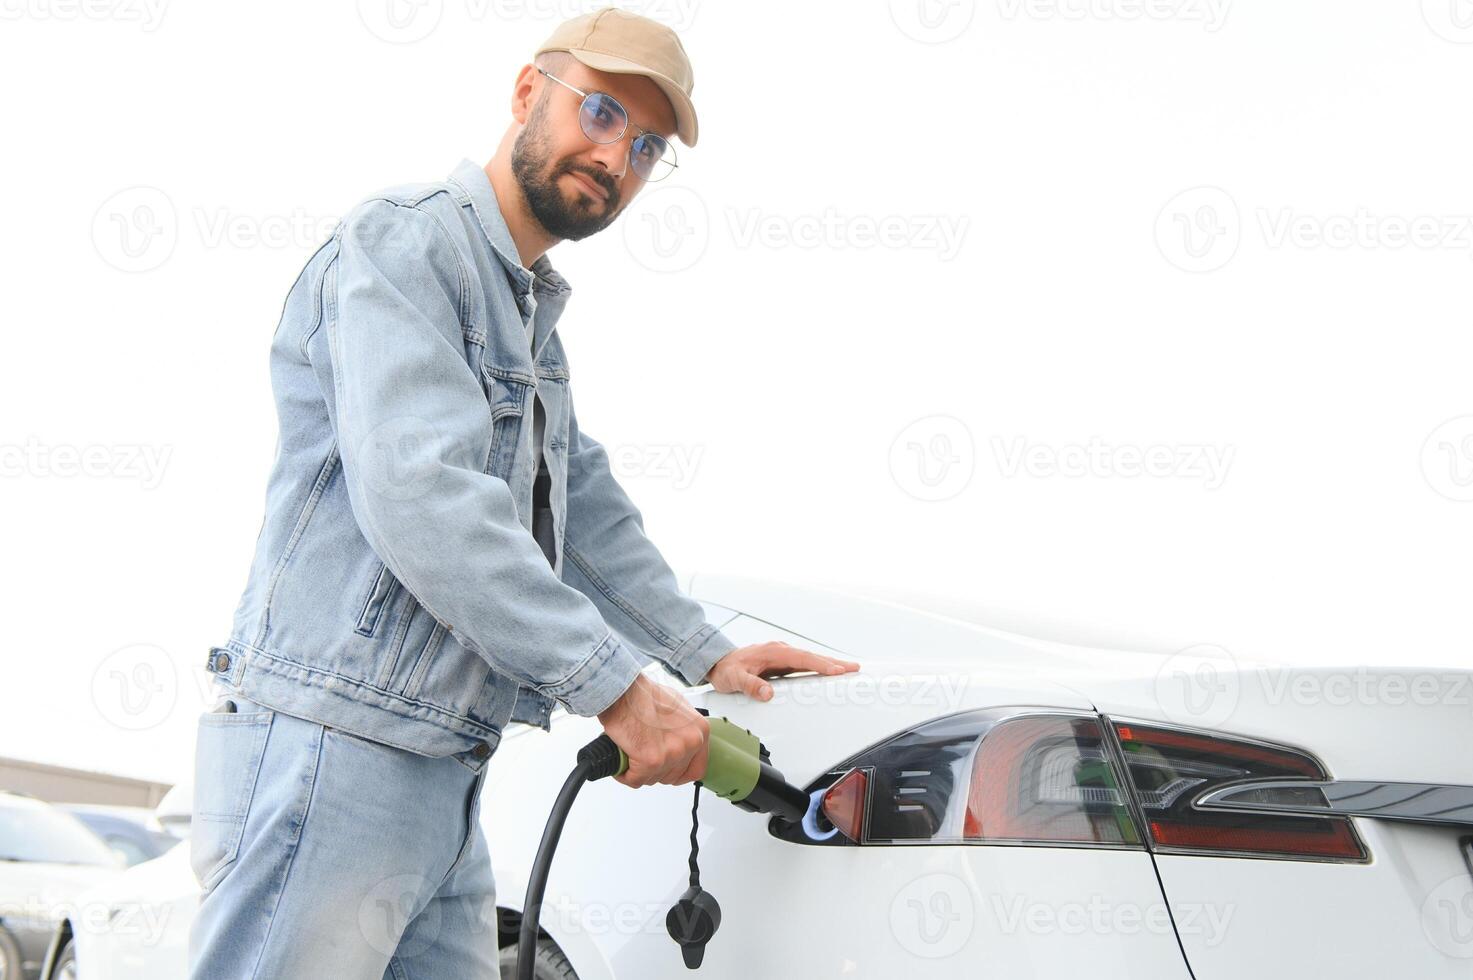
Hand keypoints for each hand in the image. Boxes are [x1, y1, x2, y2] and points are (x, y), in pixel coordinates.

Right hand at [597, 674, 709, 788]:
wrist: (623, 691)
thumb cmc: (643, 694)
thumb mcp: (676, 708)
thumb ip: (683, 730)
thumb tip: (676, 742)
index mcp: (700, 730)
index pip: (697, 769)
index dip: (678, 772)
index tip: (668, 770)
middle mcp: (690, 742)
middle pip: (673, 776)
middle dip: (655, 770)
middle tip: (643, 755)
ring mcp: (672, 753)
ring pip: (653, 779)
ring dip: (639, 771)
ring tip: (631, 752)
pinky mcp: (651, 761)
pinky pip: (635, 780)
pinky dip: (625, 774)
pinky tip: (622, 759)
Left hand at [705, 641, 860, 701]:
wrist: (716, 663)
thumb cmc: (726, 670)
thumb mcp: (734, 679)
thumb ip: (750, 686)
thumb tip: (768, 693)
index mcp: (773, 652)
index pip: (802, 658)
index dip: (820, 665)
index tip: (837, 671)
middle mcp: (780, 651)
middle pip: (812, 656)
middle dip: (834, 662)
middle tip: (855, 668)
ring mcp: (781, 656)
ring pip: (810, 660)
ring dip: (829, 664)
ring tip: (849, 670)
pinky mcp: (781, 663)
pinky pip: (803, 665)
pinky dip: (818, 667)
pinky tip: (827, 673)